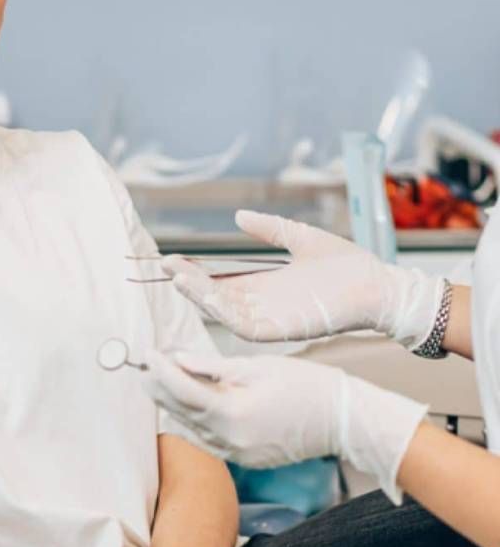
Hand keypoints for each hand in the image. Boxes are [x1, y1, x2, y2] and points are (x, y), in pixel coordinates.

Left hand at [137, 348, 427, 502]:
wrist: (344, 421)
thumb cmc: (307, 386)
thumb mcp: (256, 367)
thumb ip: (211, 367)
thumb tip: (177, 359)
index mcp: (233, 414)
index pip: (181, 391)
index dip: (160, 370)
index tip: (148, 353)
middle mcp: (230, 440)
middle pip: (181, 412)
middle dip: (160, 387)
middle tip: (145, 365)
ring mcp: (238, 454)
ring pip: (192, 427)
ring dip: (174, 404)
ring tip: (160, 379)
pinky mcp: (246, 460)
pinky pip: (209, 439)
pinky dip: (194, 420)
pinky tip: (187, 403)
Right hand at [161, 210, 442, 347]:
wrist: (380, 286)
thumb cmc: (348, 265)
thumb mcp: (301, 237)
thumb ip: (270, 228)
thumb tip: (238, 215)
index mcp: (264, 285)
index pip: (219, 281)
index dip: (195, 272)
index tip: (172, 258)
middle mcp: (262, 304)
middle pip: (215, 297)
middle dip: (190, 283)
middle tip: (167, 266)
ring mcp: (271, 319)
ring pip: (224, 313)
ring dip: (201, 298)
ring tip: (181, 279)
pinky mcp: (283, 331)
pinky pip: (246, 326)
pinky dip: (225, 314)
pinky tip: (210, 297)